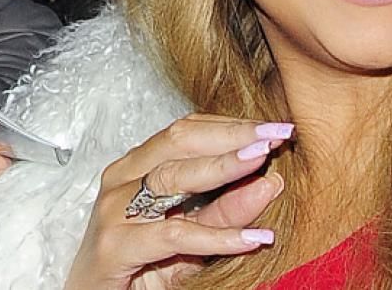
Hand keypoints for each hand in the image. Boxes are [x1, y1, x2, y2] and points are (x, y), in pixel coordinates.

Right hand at [65, 114, 291, 289]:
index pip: (190, 129)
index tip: (278, 125)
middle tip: (278, 133)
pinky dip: (217, 236)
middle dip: (234, 135)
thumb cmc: (141, 266)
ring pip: (173, 177)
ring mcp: (114, 210)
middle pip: (182, 140)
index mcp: (139, 165)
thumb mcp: (194, 235)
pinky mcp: (113, 247)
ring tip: (264, 163)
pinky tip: (251, 239)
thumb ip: (227, 210)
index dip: (235, 124)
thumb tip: (272, 181)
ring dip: (224, 167)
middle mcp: (123, 179)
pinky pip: (174, 234)